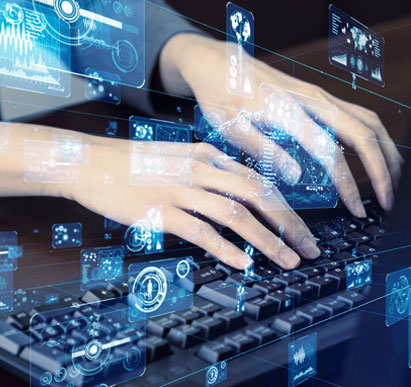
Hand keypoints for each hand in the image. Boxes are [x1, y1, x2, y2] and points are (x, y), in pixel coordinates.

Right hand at [70, 137, 319, 269]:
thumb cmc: (134, 163)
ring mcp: (181, 190)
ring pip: (237, 216)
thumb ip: (207, 169)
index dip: (286, 206)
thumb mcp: (178, 156)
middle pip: (258, 196)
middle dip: (289, 224)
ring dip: (267, 241)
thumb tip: (235, 189)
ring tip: (288, 260)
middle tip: (309, 247)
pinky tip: (244, 263)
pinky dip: (227, 249)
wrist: (91, 163)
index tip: (301, 228)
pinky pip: (202, 231)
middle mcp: (200, 170)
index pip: (258, 180)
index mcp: (207, 156)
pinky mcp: (161, 210)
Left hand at [161, 34, 403, 216]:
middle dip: (383, 169)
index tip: (358, 210)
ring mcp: (318, 95)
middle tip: (388, 200)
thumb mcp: (231, 127)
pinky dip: (372, 138)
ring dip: (385, 151)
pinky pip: (357, 115)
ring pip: (368, 121)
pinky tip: (370, 155)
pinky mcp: (317, 96)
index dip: (350, 185)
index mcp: (290, 112)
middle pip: (365, 133)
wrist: (218, 63)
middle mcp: (313, 100)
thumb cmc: (220, 95)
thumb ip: (264, 149)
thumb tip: (295, 176)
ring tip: (389, 181)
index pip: (332, 153)